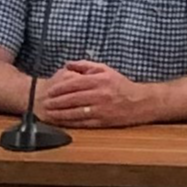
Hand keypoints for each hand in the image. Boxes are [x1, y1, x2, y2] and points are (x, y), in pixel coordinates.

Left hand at [37, 59, 153, 128]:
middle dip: (56, 102)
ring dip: (59, 113)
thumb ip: (85, 65)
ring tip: (48, 113)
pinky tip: (61, 122)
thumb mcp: (105, 70)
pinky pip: (83, 122)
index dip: (59, 88)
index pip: (74, 84)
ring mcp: (101, 110)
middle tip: (44, 103)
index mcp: (99, 81)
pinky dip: (70, 122)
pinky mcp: (103, 122)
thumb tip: (67, 64)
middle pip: (72, 99)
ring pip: (76, 112)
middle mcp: (100, 95)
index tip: (49, 91)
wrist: (141, 102)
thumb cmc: (120, 85)